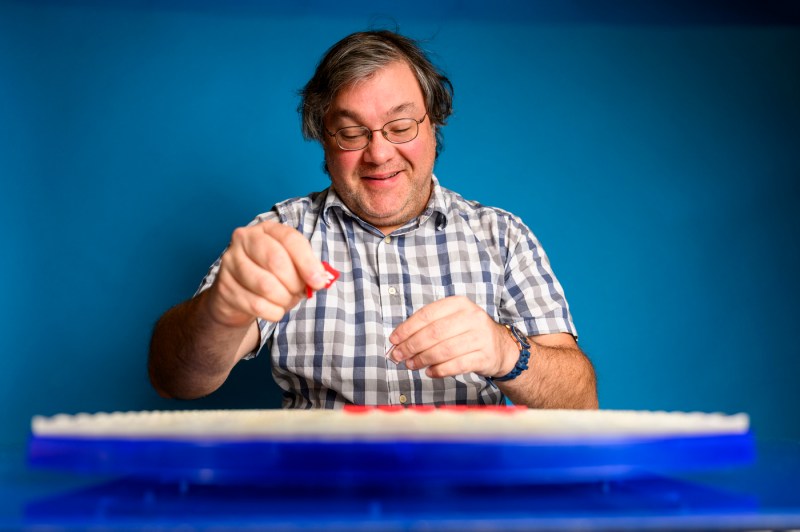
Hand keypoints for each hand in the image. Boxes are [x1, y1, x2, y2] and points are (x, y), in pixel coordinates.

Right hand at [204, 221, 329, 326]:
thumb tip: (319, 280)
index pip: (289, 239)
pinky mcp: (224, 287)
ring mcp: (230, 262)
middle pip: (276, 260)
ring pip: (265, 285)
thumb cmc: (270, 276)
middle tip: (299, 292)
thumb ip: (306, 269)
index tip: (319, 281)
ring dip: (283, 299)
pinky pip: (256, 305)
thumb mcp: (291, 267)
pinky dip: (273, 312)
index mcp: (266, 229)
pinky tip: (274, 310)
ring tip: (285, 301)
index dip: (307, 262)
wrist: (237, 296)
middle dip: (294, 282)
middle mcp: (244, 239)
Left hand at [388, 296, 517, 378]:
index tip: (393, 339)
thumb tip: (398, 341)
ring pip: (444, 350)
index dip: (407, 328)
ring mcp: (480, 337)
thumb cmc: (468, 332)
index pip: (427, 314)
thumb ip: (427, 327)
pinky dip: (440, 370)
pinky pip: (457, 365)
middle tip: (398, 356)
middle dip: (412, 346)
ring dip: (423, 359)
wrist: (501, 347)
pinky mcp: (485, 356)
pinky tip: (430, 372)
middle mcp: (472, 317)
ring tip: (411, 365)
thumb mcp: (451, 320)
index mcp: (459, 303)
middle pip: (434, 333)